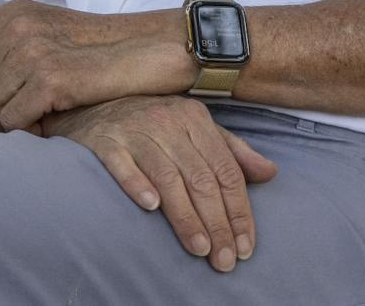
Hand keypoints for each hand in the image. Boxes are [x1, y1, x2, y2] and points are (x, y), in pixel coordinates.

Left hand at [0, 0, 184, 132]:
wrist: (144, 51)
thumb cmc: (93, 50)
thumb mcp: (43, 33)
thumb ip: (4, 50)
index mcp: (11, 13)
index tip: (3, 94)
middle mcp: (17, 27)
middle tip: (24, 109)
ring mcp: (32, 51)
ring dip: (9, 119)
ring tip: (39, 112)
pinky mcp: (50, 79)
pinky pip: (12, 121)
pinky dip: (29, 128)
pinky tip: (52, 116)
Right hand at [41, 95, 277, 272]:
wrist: (93, 105)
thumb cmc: (152, 123)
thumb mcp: (195, 129)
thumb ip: (232, 151)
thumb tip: (271, 172)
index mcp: (195, 119)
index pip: (225, 171)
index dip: (239, 210)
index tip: (245, 246)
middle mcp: (168, 122)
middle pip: (201, 178)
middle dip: (217, 222)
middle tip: (225, 260)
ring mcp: (136, 130)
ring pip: (168, 176)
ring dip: (185, 216)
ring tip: (199, 248)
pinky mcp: (106, 141)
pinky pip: (123, 164)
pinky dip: (137, 184)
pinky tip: (150, 207)